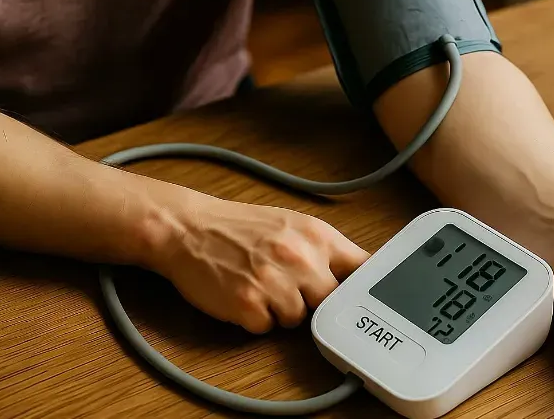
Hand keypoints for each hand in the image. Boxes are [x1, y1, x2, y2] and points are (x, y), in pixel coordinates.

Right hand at [152, 195, 369, 333]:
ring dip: (280, 310)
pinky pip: (266, 328)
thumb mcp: (293, 225)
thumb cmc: (240, 228)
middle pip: (330, 303)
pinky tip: (242, 294)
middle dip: (312, 299)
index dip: (363, 289)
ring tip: (258, 283)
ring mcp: (274, 283)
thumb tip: (361, 275)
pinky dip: (254, 319)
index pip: (364, 270)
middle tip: (288, 284)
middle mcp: (300, 258)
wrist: (188, 228)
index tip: (365, 300)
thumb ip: (327, 250)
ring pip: (297, 320)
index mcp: (317, 236)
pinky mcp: (248, 305)